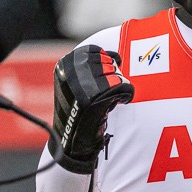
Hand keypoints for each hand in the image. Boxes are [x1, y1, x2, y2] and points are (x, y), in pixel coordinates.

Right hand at [50, 45, 134, 172]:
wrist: (73, 140)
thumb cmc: (79, 109)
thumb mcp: (76, 82)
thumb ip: (91, 66)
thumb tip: (116, 57)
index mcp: (65, 65)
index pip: (94, 51)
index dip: (105, 62)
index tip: (103, 77)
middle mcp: (72, 71)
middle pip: (108, 62)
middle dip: (113, 77)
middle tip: (105, 93)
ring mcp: (83, 83)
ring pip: (117, 74)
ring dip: (119, 88)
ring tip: (108, 100)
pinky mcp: (97, 96)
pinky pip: (124, 86)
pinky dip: (126, 95)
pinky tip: (117, 103)